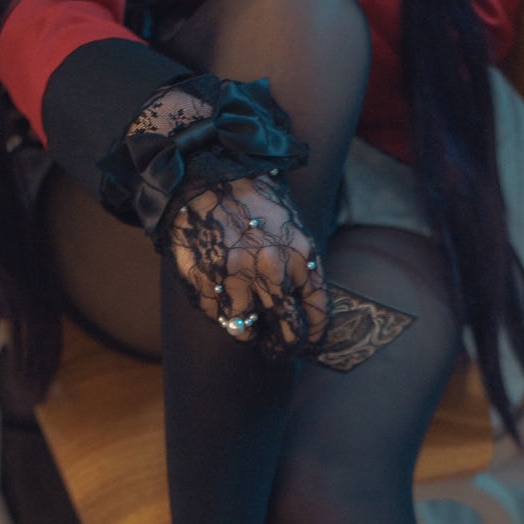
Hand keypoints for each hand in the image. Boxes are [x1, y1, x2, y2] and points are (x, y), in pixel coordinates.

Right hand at [166, 171, 327, 354]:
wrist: (205, 173)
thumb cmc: (251, 199)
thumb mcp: (290, 226)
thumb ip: (300, 266)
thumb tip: (303, 310)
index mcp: (301, 255)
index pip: (318, 311)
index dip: (316, 334)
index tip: (310, 342)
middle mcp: (272, 271)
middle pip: (289, 332)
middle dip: (286, 346)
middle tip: (279, 350)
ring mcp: (237, 279)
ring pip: (247, 329)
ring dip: (246, 328)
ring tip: (243, 314)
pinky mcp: (205, 283)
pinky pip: (216, 316)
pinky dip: (219, 312)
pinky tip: (218, 291)